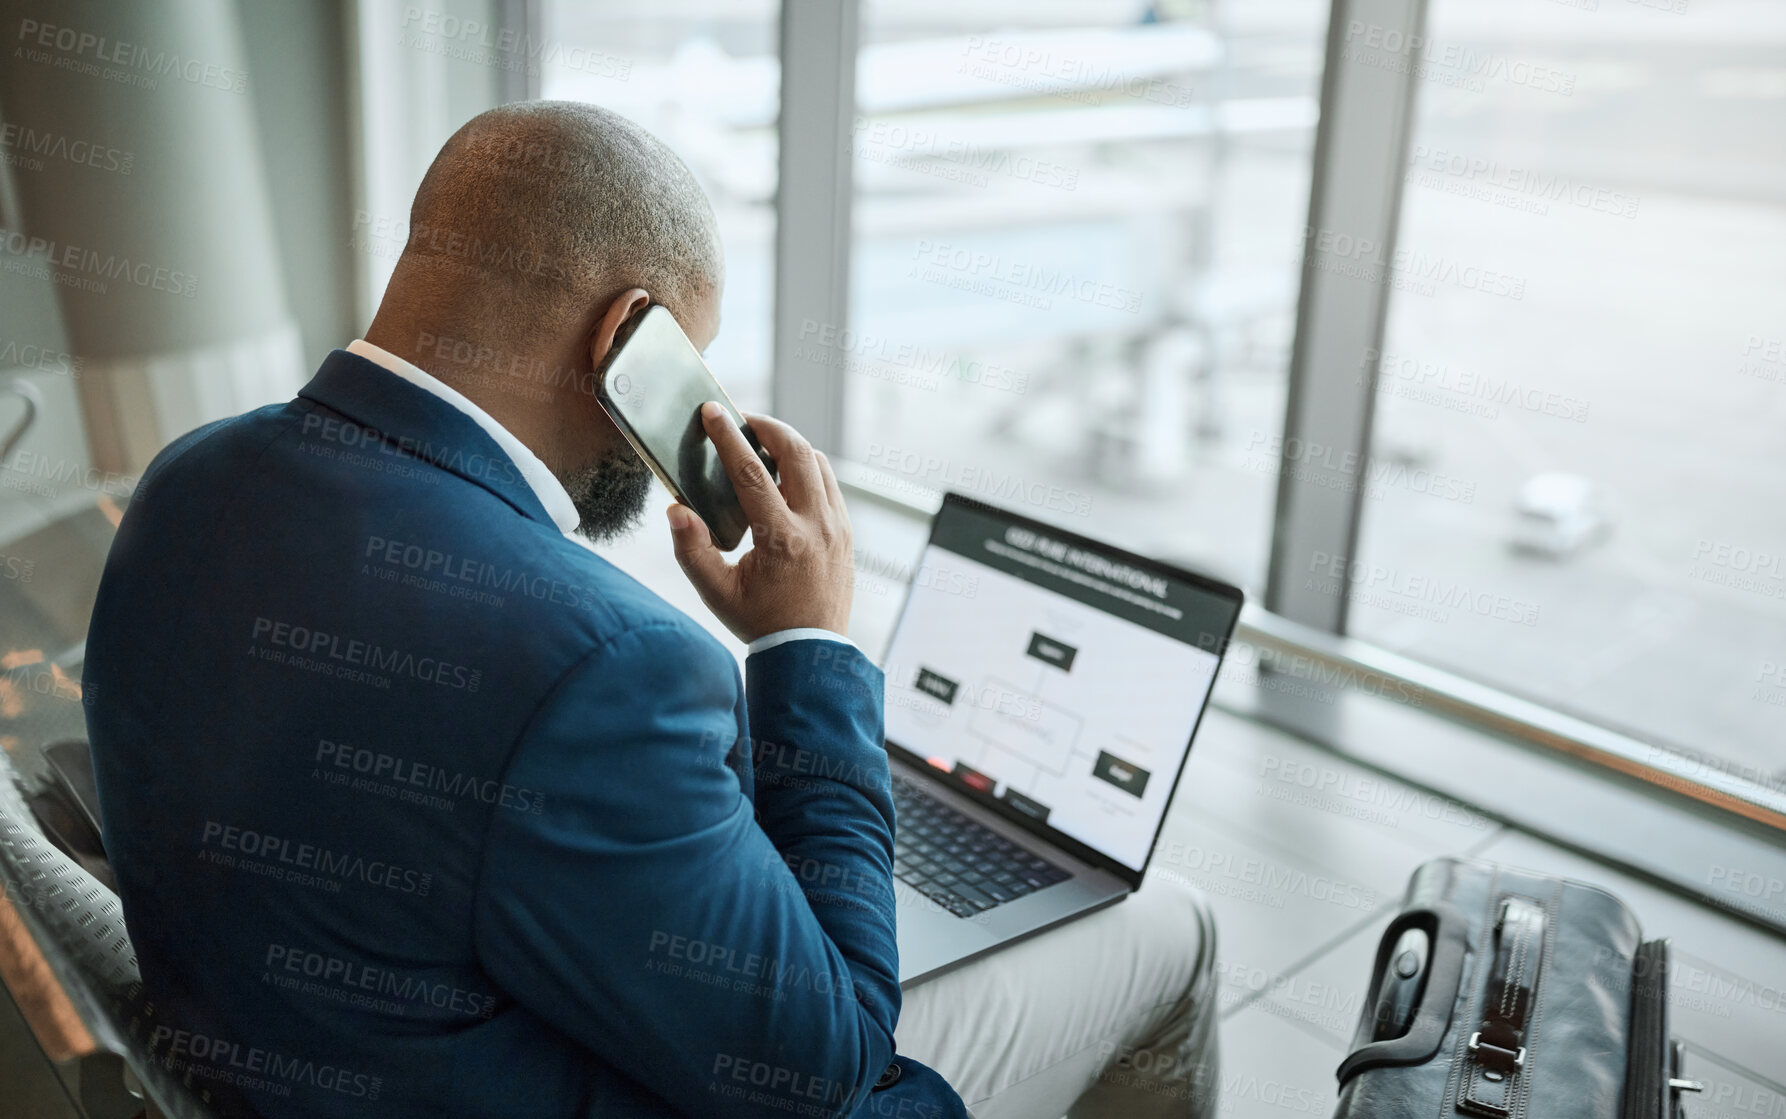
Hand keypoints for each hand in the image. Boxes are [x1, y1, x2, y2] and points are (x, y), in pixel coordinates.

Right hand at [667, 402, 852, 643]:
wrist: (810, 651)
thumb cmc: (761, 622)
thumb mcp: (716, 592)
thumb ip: (691, 550)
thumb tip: (676, 509)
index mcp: (781, 538)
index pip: (751, 472)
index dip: (728, 437)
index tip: (713, 411)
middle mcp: (816, 526)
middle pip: (797, 452)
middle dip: (769, 426)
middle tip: (743, 421)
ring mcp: (836, 527)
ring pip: (819, 463)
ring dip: (791, 446)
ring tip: (763, 446)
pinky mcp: (846, 532)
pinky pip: (830, 484)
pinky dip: (808, 469)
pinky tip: (786, 476)